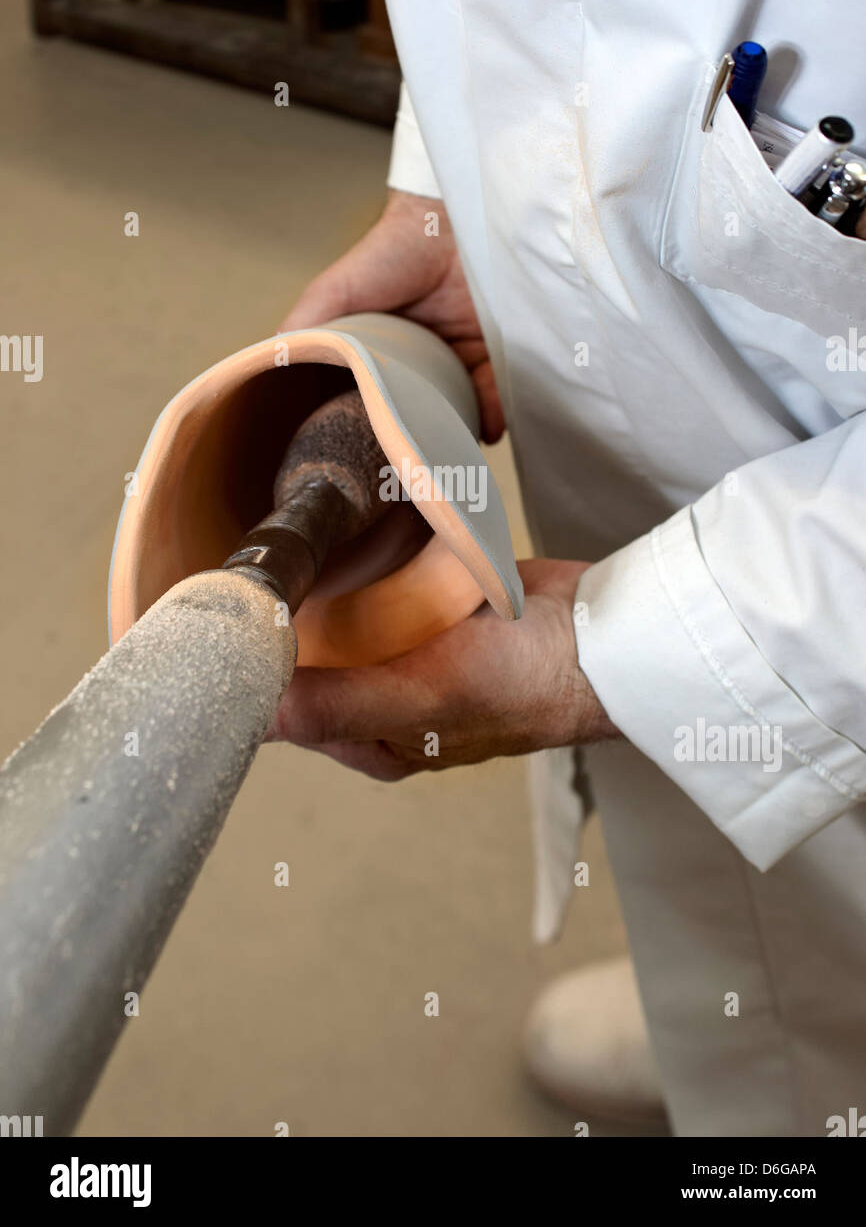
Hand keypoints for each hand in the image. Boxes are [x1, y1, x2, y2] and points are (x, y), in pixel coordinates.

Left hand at [270, 559, 617, 779]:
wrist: (600, 633)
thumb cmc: (521, 683)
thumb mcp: (422, 699)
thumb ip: (339, 707)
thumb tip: (251, 718)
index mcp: (372, 739)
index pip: (290, 707)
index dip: (256, 668)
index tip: (231, 620)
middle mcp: (384, 699)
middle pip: (310, 656)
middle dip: (290, 616)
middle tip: (270, 568)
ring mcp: (408, 651)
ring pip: (342, 615)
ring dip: (325, 583)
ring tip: (304, 547)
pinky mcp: (431, 608)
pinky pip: (383, 585)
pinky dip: (369, 562)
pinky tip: (352, 537)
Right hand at [280, 188, 504, 442]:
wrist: (449, 221)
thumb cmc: (388, 251)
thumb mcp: (333, 293)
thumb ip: (305, 329)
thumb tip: (270, 367)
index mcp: (379, 357)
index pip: (371, 404)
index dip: (368, 429)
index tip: (364, 458)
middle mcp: (418, 365)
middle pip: (417, 416)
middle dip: (415, 442)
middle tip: (410, 469)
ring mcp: (458, 362)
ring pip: (457, 412)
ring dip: (454, 436)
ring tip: (448, 458)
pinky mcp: (495, 354)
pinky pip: (497, 394)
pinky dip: (493, 413)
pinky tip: (484, 430)